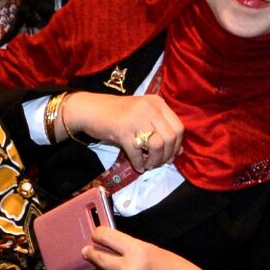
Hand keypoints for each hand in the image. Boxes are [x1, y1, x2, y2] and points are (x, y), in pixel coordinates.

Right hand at [60, 91, 183, 171]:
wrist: (90, 109)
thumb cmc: (118, 114)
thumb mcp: (143, 117)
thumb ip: (161, 130)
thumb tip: (179, 151)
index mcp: (157, 103)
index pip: (179, 127)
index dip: (177, 145)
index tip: (170, 155)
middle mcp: (149, 108)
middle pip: (170, 137)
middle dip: (167, 155)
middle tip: (158, 163)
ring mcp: (136, 118)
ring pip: (157, 145)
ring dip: (154, 160)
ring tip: (148, 165)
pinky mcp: (122, 130)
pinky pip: (137, 152)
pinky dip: (139, 163)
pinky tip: (137, 166)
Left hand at [82, 227, 215, 269]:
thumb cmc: (175, 269)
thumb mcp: (153, 250)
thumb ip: (131, 249)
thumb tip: (111, 246)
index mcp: (136, 250)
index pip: (104, 236)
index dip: (98, 234)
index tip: (96, 234)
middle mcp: (128, 268)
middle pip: (97, 257)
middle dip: (90, 253)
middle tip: (87, 251)